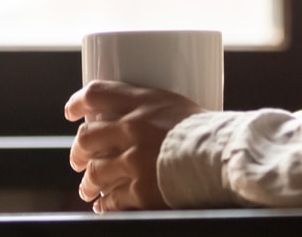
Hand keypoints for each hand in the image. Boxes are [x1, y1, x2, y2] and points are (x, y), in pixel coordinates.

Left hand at [65, 80, 203, 211]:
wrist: (229, 159)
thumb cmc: (214, 133)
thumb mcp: (181, 107)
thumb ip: (156, 113)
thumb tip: (139, 121)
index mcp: (142, 103)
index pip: (96, 94)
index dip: (78, 102)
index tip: (72, 112)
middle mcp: (132, 129)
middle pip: (88, 138)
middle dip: (78, 152)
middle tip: (78, 160)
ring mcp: (134, 161)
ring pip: (96, 172)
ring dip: (88, 183)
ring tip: (87, 189)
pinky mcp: (141, 191)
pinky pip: (113, 200)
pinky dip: (105, 204)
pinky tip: (104, 206)